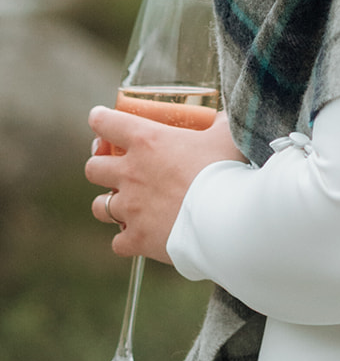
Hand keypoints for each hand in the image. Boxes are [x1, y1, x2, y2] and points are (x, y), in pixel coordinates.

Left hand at [86, 107, 245, 261]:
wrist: (226, 218)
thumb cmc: (225, 169)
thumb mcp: (225, 135)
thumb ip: (219, 123)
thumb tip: (222, 119)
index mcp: (147, 141)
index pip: (106, 123)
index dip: (100, 119)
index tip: (100, 118)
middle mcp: (130, 173)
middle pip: (92, 167)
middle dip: (100, 166)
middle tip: (116, 167)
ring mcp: (130, 208)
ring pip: (99, 206)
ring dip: (109, 204)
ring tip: (125, 204)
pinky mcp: (136, 238)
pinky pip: (118, 241)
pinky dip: (127, 239)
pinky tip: (140, 235)